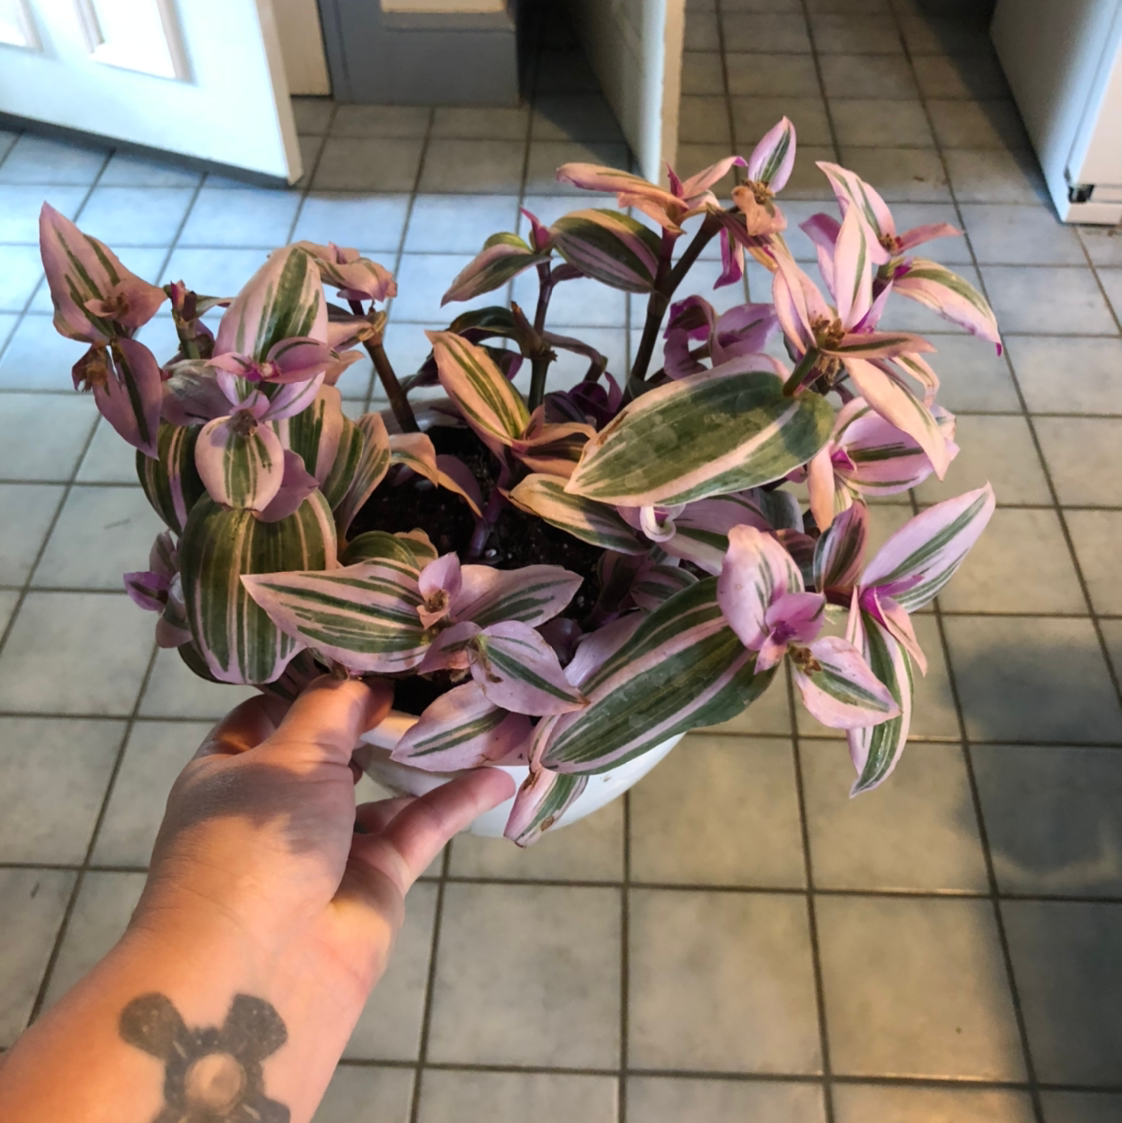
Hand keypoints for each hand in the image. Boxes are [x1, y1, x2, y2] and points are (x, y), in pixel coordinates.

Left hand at [129, 675, 514, 1015]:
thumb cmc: (253, 841)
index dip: (313, 681)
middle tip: (428, 668)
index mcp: (232, 770)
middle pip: (334, 747)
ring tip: (470, 709)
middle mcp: (279, 805)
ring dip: (420, 755)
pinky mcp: (376, 877)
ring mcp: (330, 843)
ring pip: (384, 787)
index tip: (364, 646)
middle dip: (375, 713)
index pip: (270, 712)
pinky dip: (457, 800)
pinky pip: (421, 826)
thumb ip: (333, 709)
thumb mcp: (288, 756)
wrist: (260, 969)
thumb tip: (368, 684)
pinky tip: (498, 772)